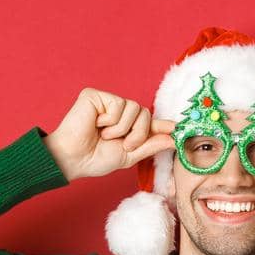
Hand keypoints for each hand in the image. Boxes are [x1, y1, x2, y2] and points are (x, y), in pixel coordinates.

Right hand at [43, 88, 174, 181]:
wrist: (74, 159)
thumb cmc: (96, 158)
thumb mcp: (130, 154)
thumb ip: (151, 145)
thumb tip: (174, 139)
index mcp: (128, 125)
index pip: (151, 122)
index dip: (165, 125)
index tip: (180, 128)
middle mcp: (119, 111)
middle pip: (146, 114)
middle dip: (138, 134)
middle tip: (122, 144)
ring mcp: (108, 101)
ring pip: (135, 109)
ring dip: (122, 129)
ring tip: (105, 135)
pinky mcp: (96, 95)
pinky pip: (119, 104)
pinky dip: (110, 120)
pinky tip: (96, 124)